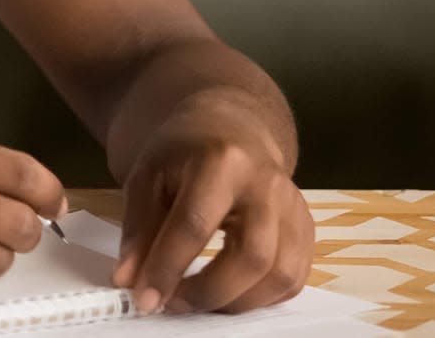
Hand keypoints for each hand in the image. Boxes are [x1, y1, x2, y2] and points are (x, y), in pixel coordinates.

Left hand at [113, 102, 314, 314]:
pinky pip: (294, 279)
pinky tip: (228, 293)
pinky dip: (261, 299)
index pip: (196, 224)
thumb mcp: (147, 176)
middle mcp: (267, 185)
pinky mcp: (307, 229)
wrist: (231, 128)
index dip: (168, 267)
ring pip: (280, 275)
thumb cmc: (183, 153)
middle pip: (251, 256)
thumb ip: (138, 229)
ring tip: (197, 301)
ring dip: (236, 302)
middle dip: (208, 292)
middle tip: (172, 304)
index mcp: (222, 161)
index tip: (145, 299)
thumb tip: (127, 281)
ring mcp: (294, 208)